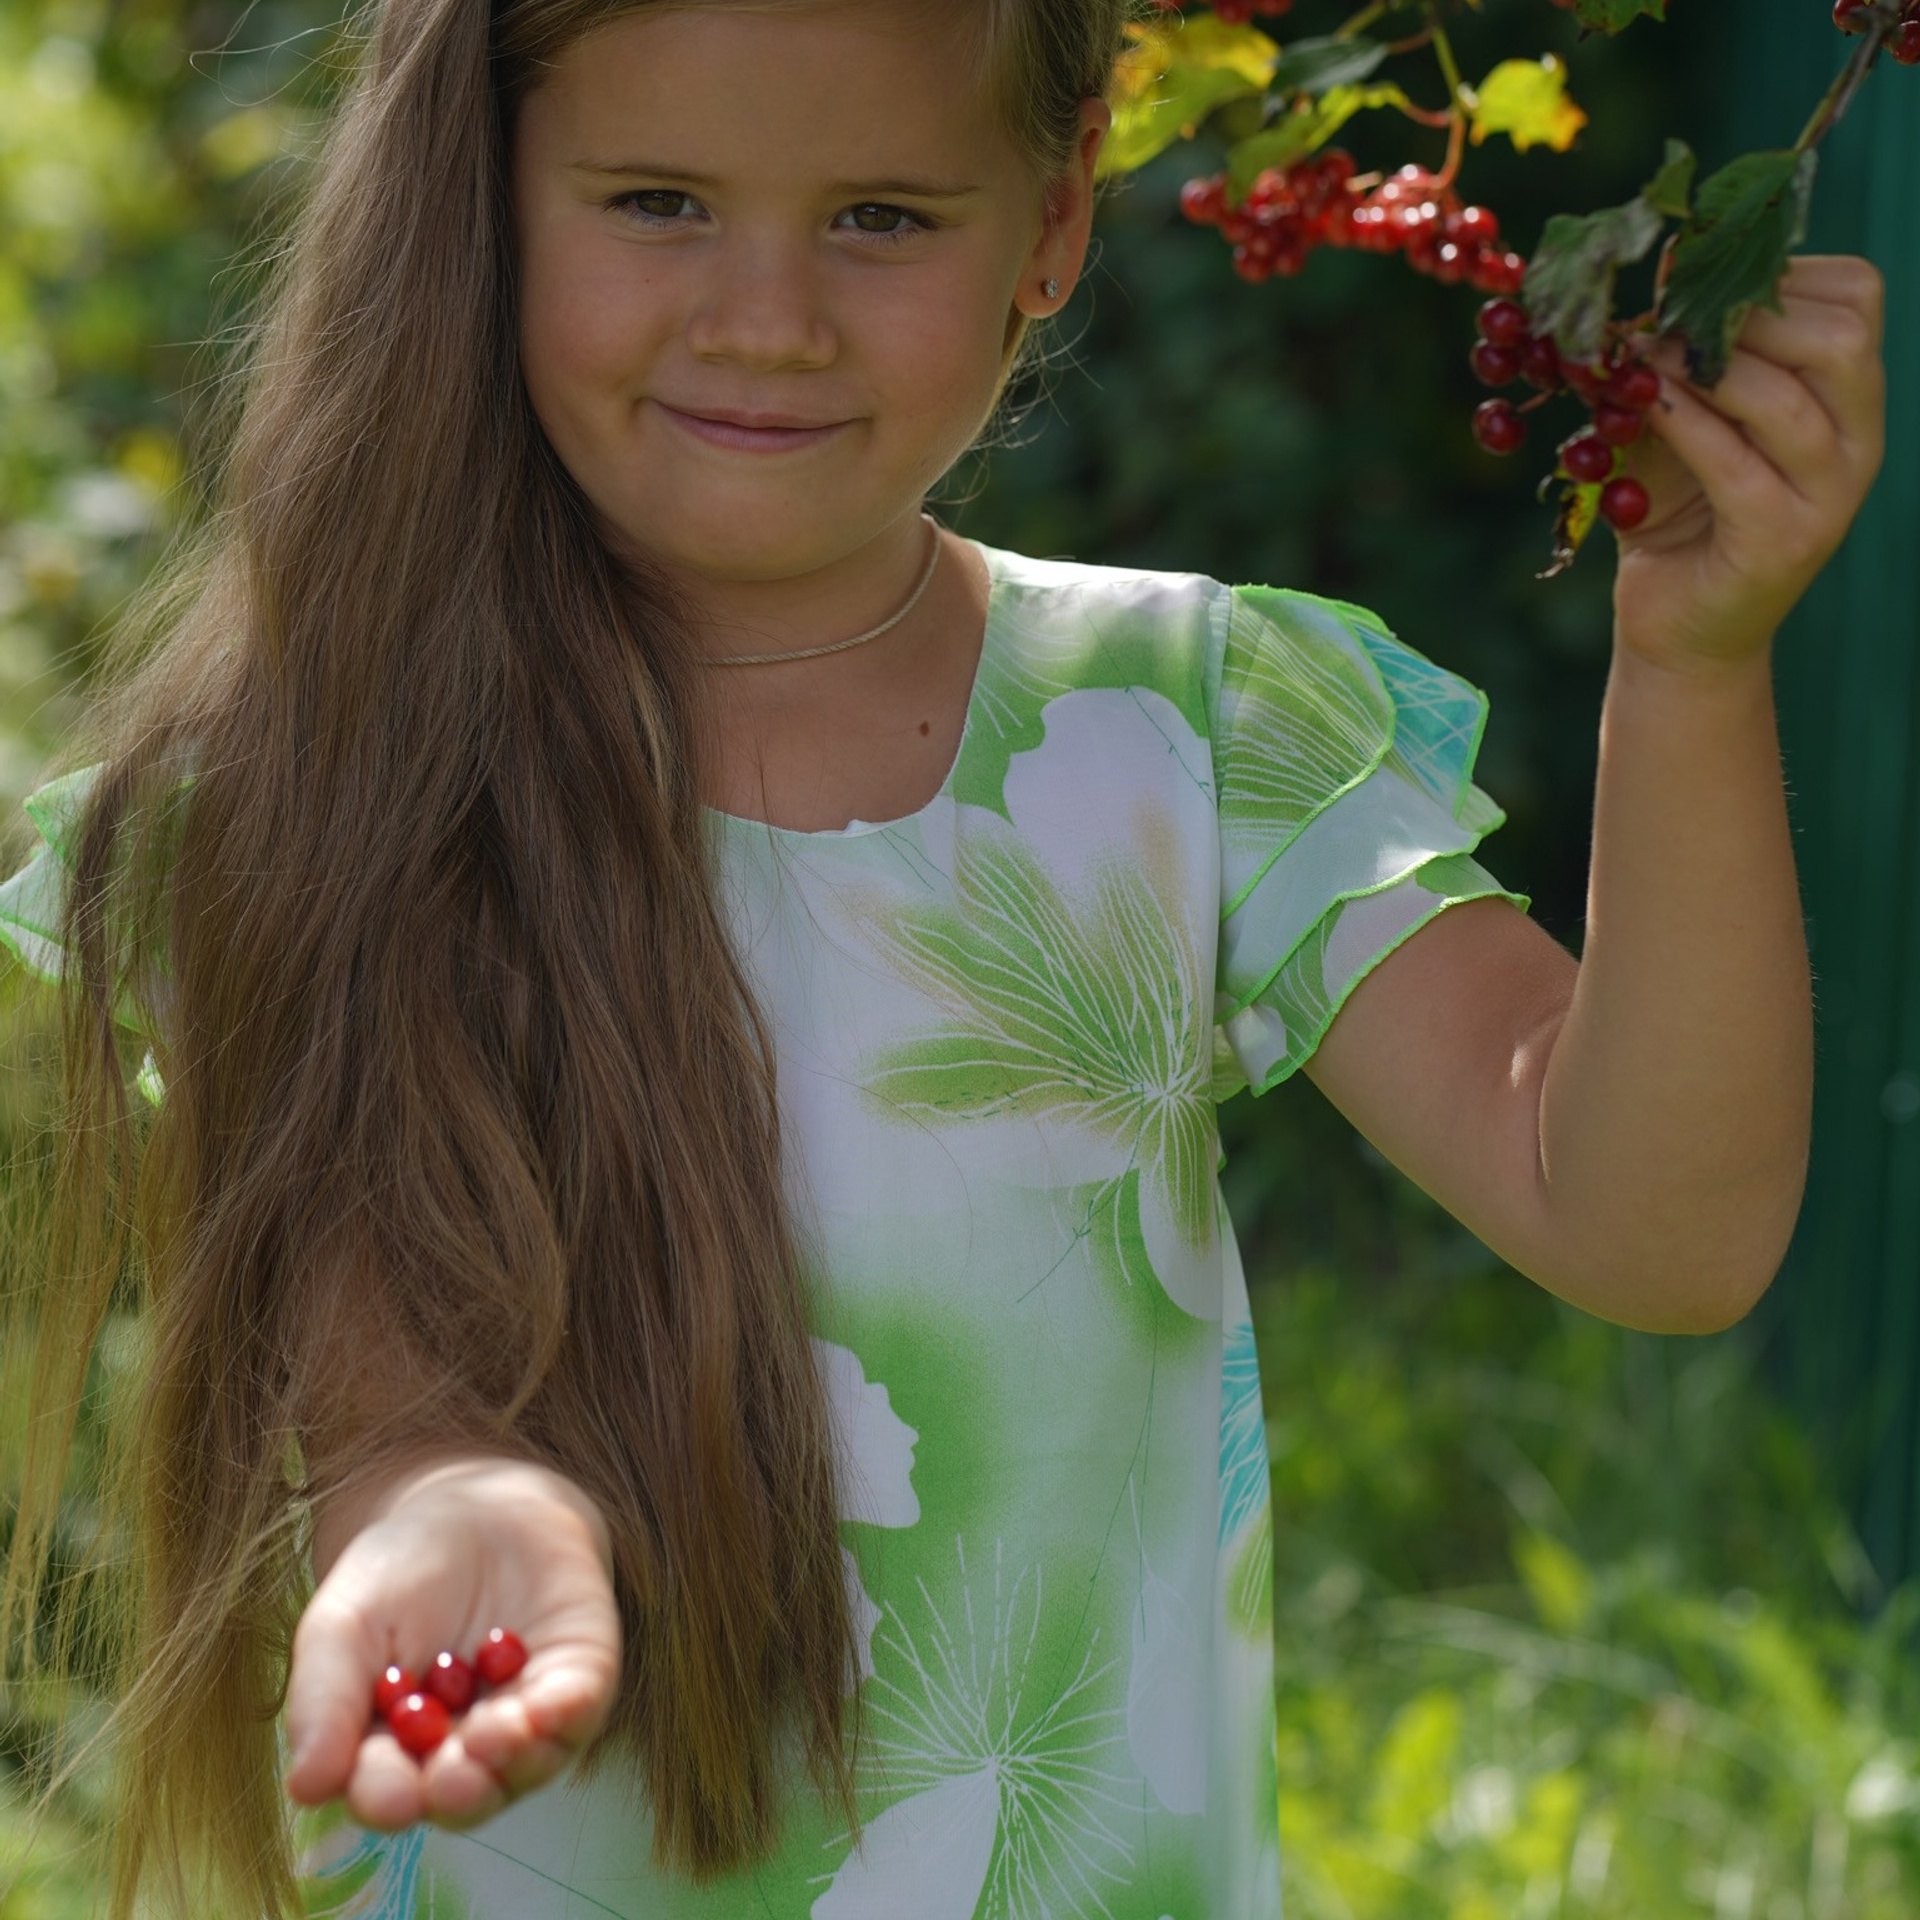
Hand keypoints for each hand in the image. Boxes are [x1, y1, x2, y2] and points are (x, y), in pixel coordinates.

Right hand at [283, 1455, 620, 1829]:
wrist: (477, 1506)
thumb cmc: (397, 1573)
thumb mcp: (345, 1622)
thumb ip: (325, 1699)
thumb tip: (305, 1788)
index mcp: (394, 1751)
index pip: (387, 1791)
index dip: (386, 1798)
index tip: (386, 1795)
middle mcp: (463, 1751)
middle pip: (462, 1795)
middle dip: (456, 1792)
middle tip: (450, 1781)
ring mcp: (526, 1719)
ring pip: (525, 1766)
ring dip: (510, 1759)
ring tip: (493, 1735)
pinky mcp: (579, 1680)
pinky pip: (579, 1712)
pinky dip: (565, 1716)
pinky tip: (546, 1708)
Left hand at [1610, 254, 1886, 672]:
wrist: (1678, 626)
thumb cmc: (1680, 509)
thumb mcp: (1687, 414)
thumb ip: (1688, 350)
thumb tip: (1665, 263)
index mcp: (1852, 395)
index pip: (1856, 295)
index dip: (1774, 271)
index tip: (1691, 279)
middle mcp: (1860, 440)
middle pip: (1840, 336)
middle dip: (1745, 316)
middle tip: (1669, 324)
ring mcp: (1830, 495)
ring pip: (1789, 400)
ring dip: (1707, 370)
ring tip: (1643, 364)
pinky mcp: (1781, 542)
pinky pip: (1735, 464)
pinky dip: (1684, 424)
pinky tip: (1643, 408)